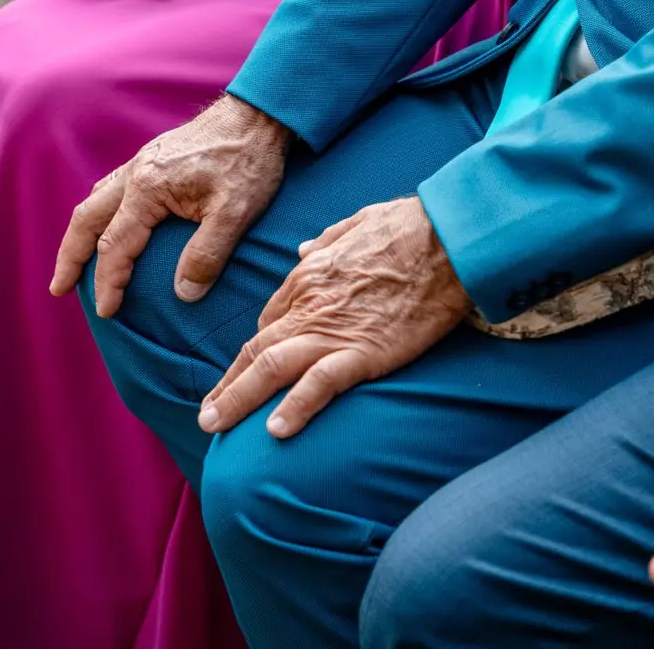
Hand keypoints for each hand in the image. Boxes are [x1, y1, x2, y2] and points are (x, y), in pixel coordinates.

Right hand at [51, 93, 290, 316]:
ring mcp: (143, 161)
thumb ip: (207, 254)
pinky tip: (109, 223)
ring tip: (75, 262)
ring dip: (81, 233)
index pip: (116, 246)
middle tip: (58, 288)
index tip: (107, 311)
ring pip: (96, 201)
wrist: (260, 112)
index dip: (108, 282)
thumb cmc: (250, 160)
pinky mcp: (155, 156)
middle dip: (70, 257)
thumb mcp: (237, 211)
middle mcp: (137, 173)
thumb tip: (183, 295)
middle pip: (87, 220)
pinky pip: (113, 188)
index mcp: (149, 188)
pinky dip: (100, 212)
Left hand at [197, 196, 470, 438]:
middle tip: (207, 417)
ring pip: (271, 368)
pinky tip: (275, 432)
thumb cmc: (409, 226)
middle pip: (258, 349)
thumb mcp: (358, 222)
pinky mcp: (363, 350)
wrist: (446, 236)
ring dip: (238, 400)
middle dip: (228, 385)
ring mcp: (334, 329)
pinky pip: (319, 384)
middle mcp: (311, 304)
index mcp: (310, 274)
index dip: (254, 350)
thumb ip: (325, 240)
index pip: (271, 319)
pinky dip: (295, 408)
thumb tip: (301, 251)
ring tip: (215, 427)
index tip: (245, 373)